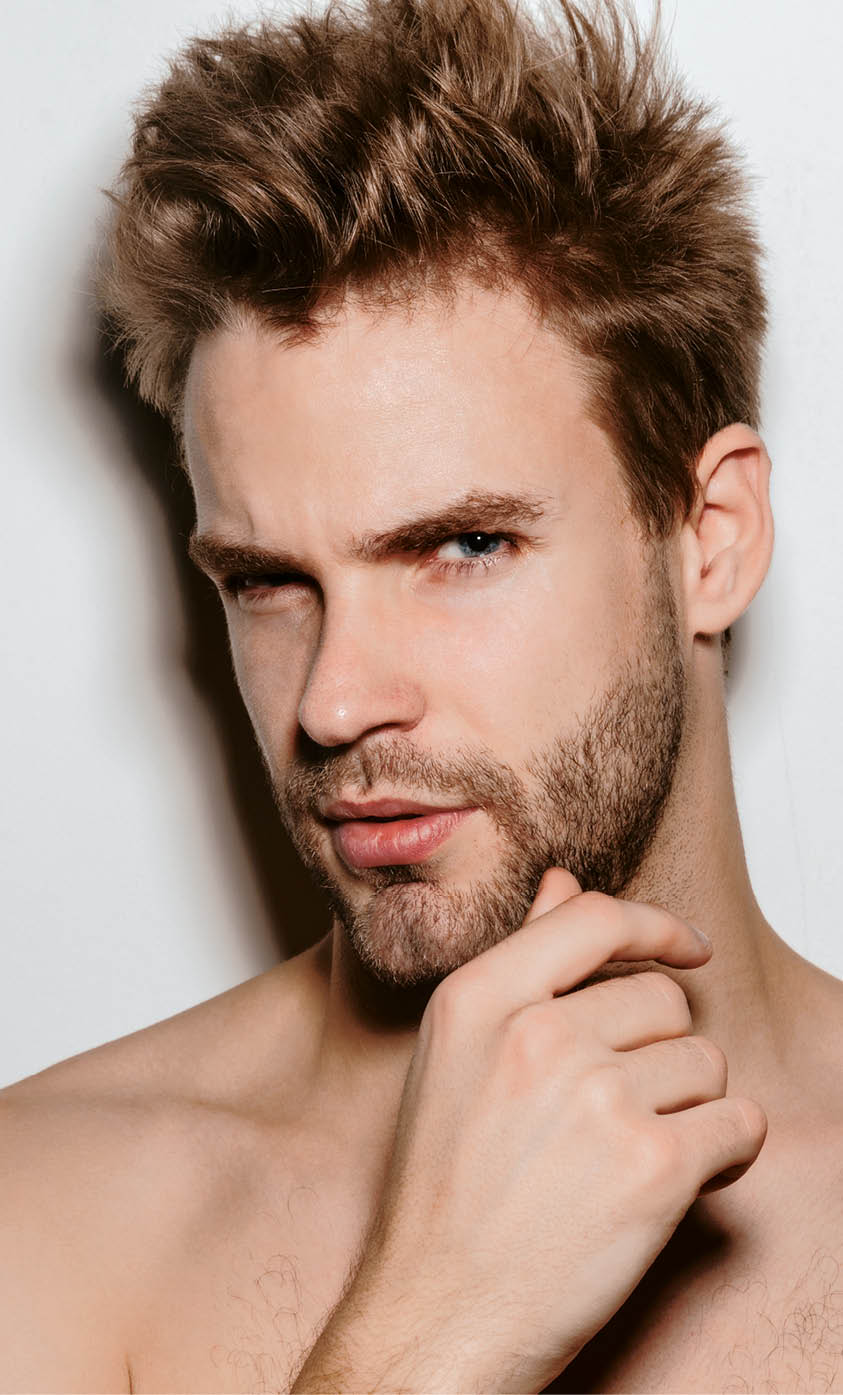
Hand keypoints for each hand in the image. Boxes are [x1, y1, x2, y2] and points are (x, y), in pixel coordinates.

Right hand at [293, 871, 766, 1393]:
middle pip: (662, 998)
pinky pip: (739, 1125)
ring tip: (627, 1156)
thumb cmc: (441, 1192)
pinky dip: (727, 1154)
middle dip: (659, 1051)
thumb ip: (517, 963)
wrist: (438, 1316)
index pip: (595, 917)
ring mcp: (597, 1098)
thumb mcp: (453, 1055)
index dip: (657, 926)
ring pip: (704, 1061)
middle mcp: (537, 1035)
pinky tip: (676, 1182)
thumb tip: (562, 886)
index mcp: (479, 999)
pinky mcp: (653, 1168)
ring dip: (689, 1107)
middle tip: (617, 1111)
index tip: (688, 948)